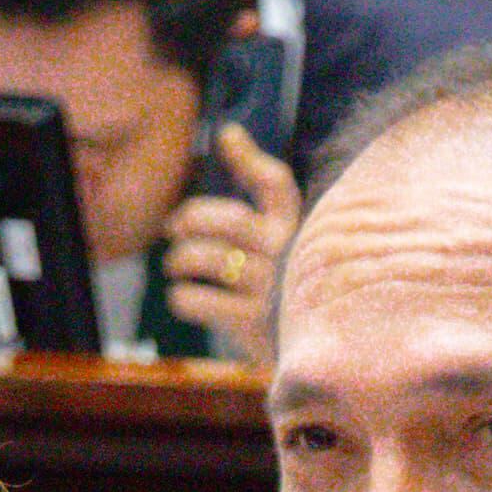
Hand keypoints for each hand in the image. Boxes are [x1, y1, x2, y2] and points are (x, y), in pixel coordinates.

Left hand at [163, 123, 301, 370]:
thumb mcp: (284, 246)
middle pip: (229, 221)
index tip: (226, 136)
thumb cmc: (288, 294)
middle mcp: (288, 255)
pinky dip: (182, 298)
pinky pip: (199, 300)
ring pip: (207, 260)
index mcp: (300, 231)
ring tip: (174, 265)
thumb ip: (260, 200)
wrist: (318, 361)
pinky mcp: (254, 324)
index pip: (276, 185)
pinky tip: (182, 298)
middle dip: (192, 219)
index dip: (249, 158)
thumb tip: (228, 130)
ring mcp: (272, 290)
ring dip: (180, 260)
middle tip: (173, 229)